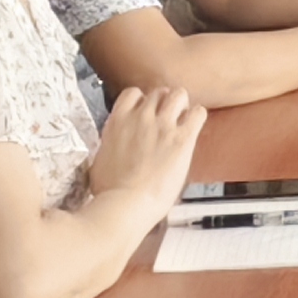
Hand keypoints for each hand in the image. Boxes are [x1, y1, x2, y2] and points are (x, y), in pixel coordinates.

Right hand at [85, 84, 207, 204]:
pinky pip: (198, 113)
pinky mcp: (182, 138)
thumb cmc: (110, 193)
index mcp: (117, 122)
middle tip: (167, 121)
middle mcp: (140, 117)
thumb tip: (111, 150)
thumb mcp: (99, 162)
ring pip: (179, 95)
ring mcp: (162, 125)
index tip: (146, 113)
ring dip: (182, 106)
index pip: (133, 93)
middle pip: (158, 93)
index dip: (142, 102)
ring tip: (182, 122)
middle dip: (164, 104)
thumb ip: (109, 147)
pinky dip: (198, 118)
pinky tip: (193, 130)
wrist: (126, 204)